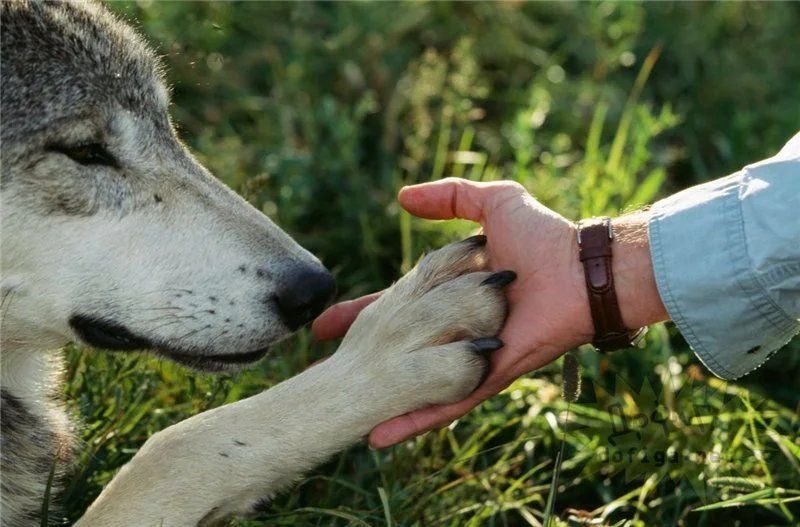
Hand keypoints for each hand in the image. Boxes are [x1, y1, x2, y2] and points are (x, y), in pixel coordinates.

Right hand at [312, 178, 666, 447]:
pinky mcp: (484, 375)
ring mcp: (468, 353)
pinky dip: (415, 418)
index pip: (394, 301)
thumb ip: (450, 197)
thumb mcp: (492, 203)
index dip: (359, 310)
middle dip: (356, 355)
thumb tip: (402, 198)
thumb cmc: (543, 237)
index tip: (323, 323)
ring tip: (340, 411)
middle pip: (396, 344)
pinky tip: (381, 436)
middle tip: (319, 366)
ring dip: (380, 395)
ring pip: (414, 379)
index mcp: (452, 290)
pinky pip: (446, 401)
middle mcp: (455, 325)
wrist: (580, 270)